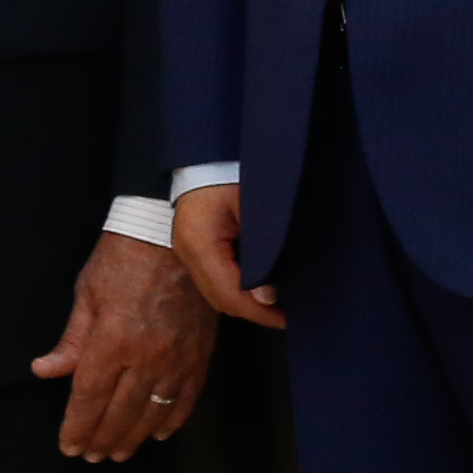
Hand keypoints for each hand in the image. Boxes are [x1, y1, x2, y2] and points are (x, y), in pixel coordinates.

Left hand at [31, 231, 218, 461]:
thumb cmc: (121, 259)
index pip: (89, 398)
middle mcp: (146, 355)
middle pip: (120, 413)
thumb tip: (45, 371)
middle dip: (102, 439)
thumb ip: (70, 341)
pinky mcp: (200, 353)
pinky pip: (186, 398)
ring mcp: (177, 357)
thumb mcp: (86, 295)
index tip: (69, 446)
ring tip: (118, 452)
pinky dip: (172, 420)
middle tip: (92, 455)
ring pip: (153, 412)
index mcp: (111, 340)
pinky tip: (157, 432)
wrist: (171, 233)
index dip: (77, 427)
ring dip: (133, 437)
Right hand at [170, 182, 282, 330]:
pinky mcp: (193, 248)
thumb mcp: (255, 208)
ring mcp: (186, 251)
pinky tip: (259, 289)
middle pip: (220, 298)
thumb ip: (263, 251)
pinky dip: (236, 289)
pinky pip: (214, 279)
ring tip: (276, 308)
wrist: (210, 154)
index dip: (258, 311)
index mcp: (199, 242)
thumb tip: (269, 296)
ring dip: (244, 303)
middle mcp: (187, 252)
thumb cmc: (233, 173)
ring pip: (215, 293)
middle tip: (286, 317)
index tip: (285, 318)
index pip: (228, 292)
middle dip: (253, 312)